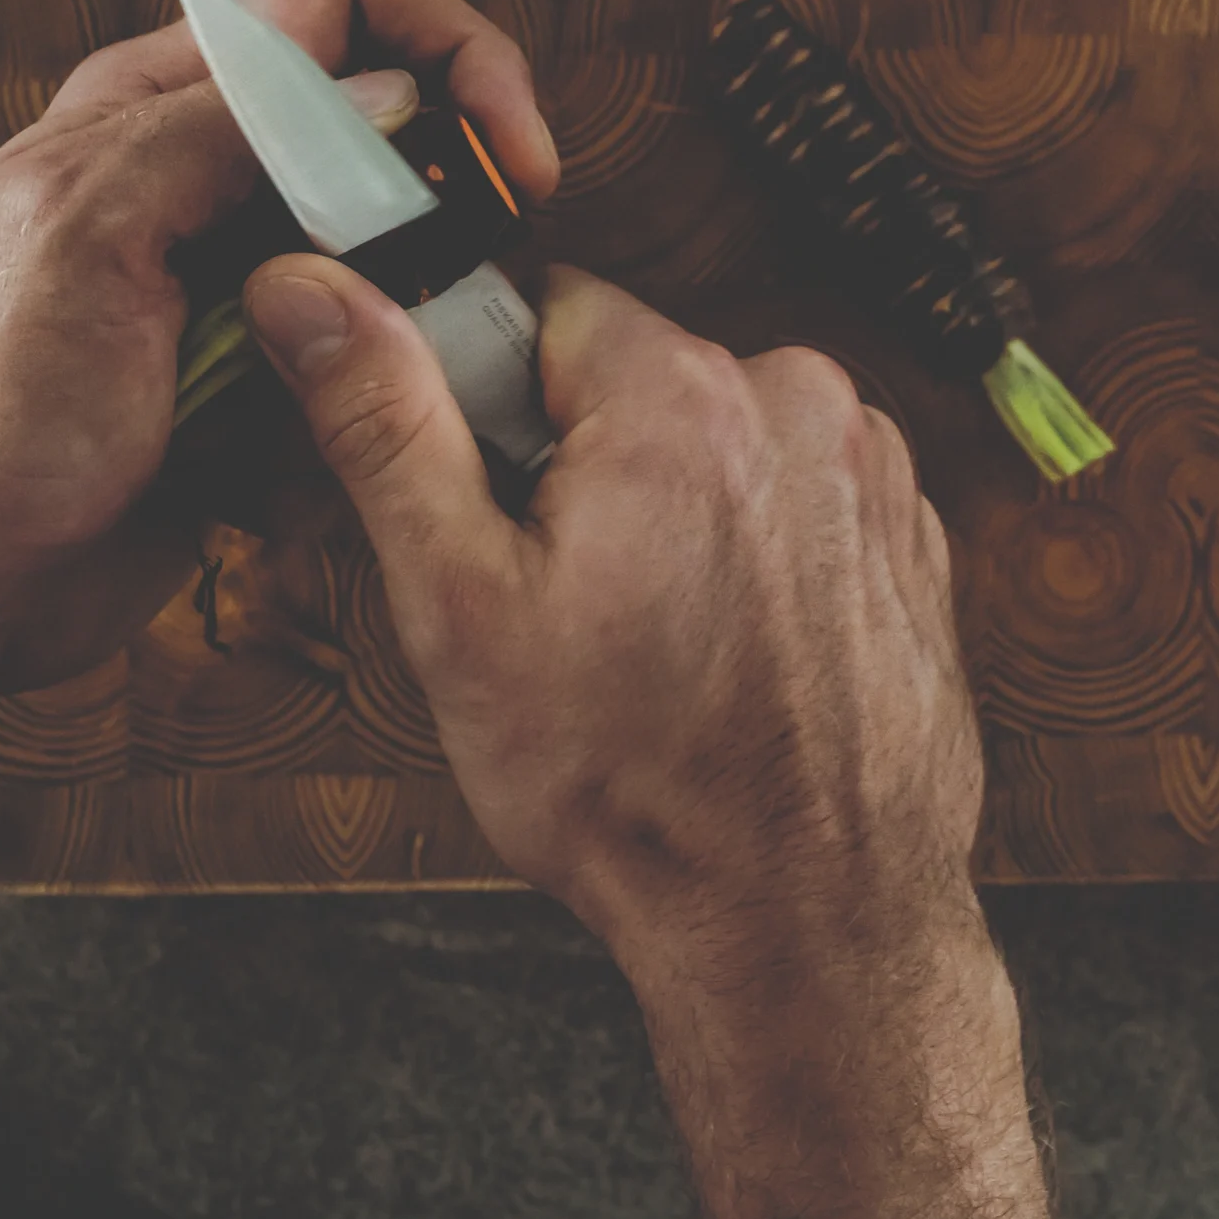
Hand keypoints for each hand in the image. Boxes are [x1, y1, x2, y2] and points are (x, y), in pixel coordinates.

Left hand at [0, 0, 556, 710]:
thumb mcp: (96, 232)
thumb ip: (230, 134)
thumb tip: (386, 90)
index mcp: (153, 106)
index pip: (343, 7)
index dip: (452, 52)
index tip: (515, 150)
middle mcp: (201, 177)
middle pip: (384, 136)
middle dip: (436, 218)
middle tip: (454, 299)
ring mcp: (229, 284)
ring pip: (382, 270)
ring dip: (387, 345)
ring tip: (330, 415)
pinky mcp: (248, 381)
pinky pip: (351, 376)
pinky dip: (342, 430)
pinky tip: (271, 486)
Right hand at [241, 259, 979, 962]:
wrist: (806, 923)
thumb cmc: (635, 789)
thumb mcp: (461, 605)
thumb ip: (383, 421)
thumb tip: (308, 295)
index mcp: (679, 394)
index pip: (539, 313)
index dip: (491, 416)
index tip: (498, 513)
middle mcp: (796, 402)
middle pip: (631, 378)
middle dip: (583, 467)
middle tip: (566, 604)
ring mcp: (869, 469)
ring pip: (713, 438)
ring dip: (673, 510)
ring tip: (654, 643)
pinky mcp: (909, 532)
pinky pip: (790, 495)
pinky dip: (753, 551)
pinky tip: (725, 650)